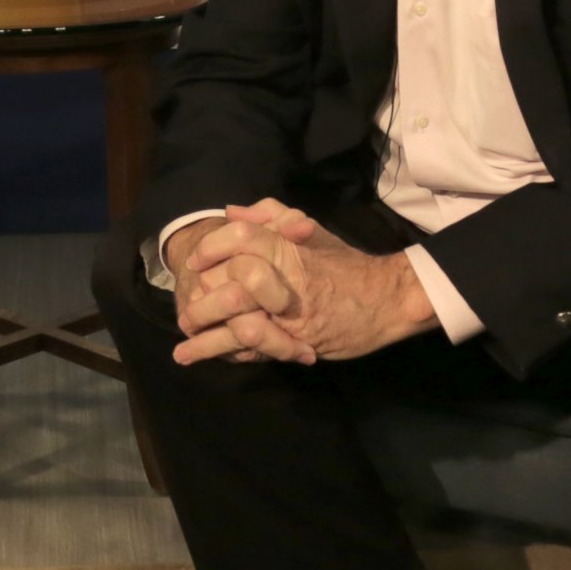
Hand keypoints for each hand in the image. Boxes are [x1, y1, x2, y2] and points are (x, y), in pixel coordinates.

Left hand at [174, 200, 436, 364]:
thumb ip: (273, 215)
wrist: (387, 300)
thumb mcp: (312, 232)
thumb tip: (232, 211)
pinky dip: (229, 354)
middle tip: (185, 309)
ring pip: (241, 324)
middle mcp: (288, 280)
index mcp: (289, 247)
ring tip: (183, 347)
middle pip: (233, 285)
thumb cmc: (345, 265)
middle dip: (203, 299)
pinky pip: (257, 349)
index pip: (240, 238)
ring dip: (208, 338)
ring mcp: (293, 315)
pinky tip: (204, 358)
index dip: (212, 248)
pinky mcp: (297, 342)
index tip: (193, 262)